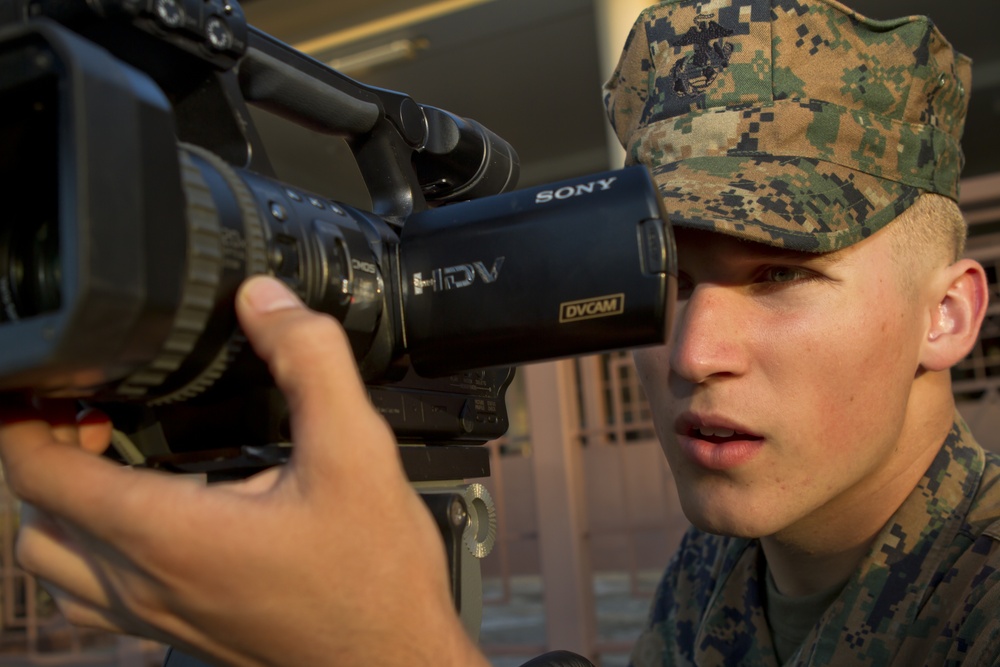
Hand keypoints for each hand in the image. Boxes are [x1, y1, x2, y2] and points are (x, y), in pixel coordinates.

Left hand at [0, 276, 486, 666]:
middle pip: (33, 517)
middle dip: (44, 454)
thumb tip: (263, 300)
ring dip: (61, 508)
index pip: (39, 473)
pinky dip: (91, 552)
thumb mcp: (356, 450)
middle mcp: (144, 584)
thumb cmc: (373, 575)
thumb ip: (309, 362)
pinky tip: (148, 524)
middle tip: (95, 414)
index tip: (52, 383)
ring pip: (54, 565)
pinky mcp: (178, 634)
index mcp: (168, 533)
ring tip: (112, 464)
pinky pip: (92, 597)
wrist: (393, 660)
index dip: (23, 416)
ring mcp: (155, 617)